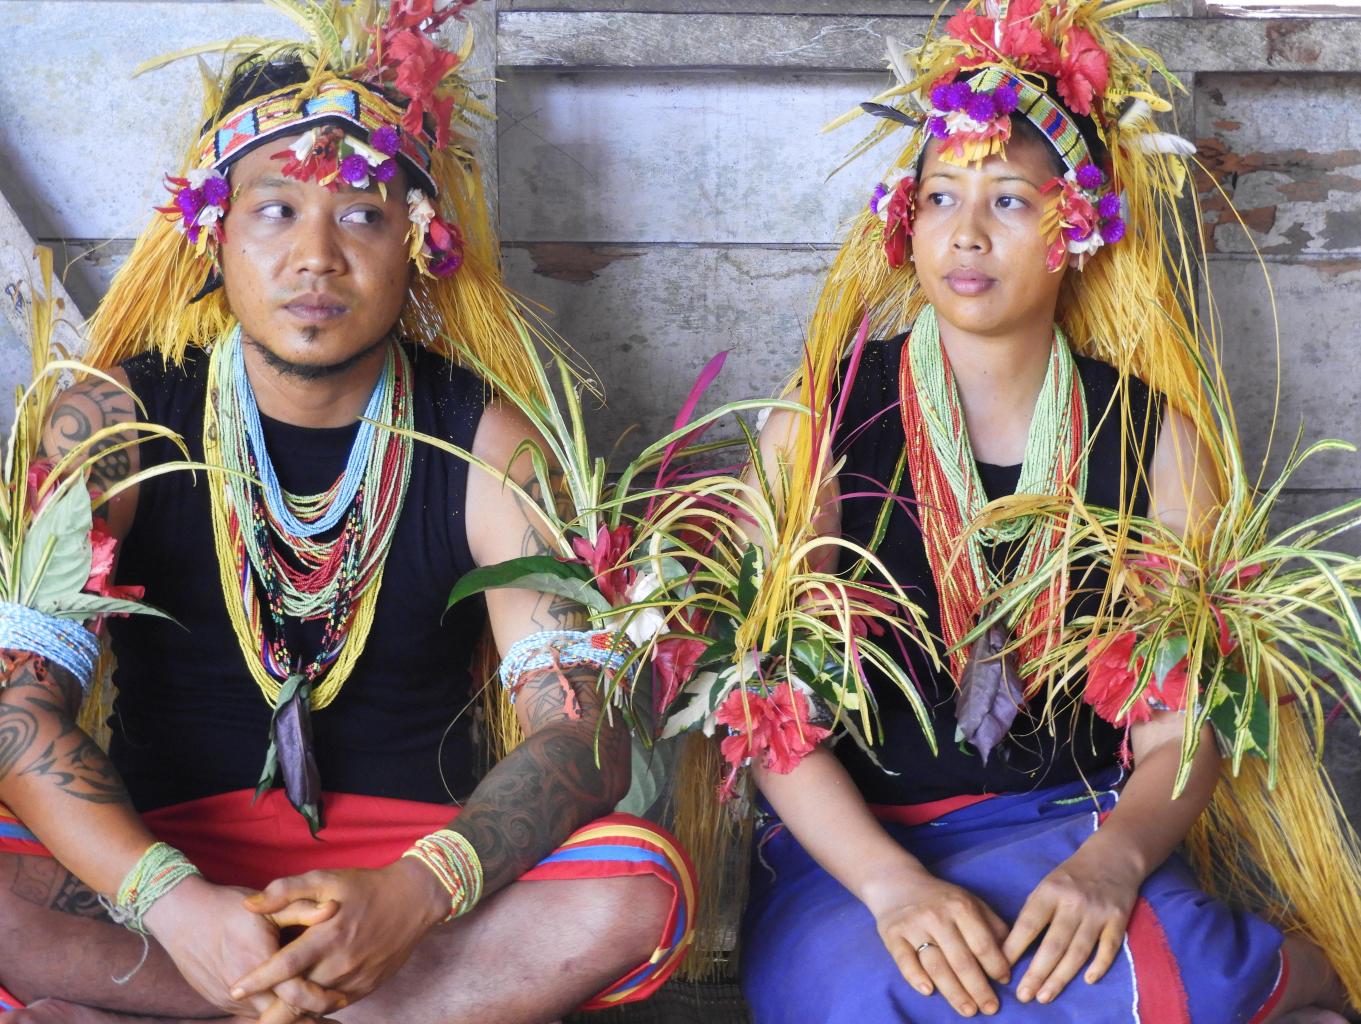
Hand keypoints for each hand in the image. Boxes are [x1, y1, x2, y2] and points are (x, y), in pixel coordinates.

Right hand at [143, 875, 337, 1018]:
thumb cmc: (228, 908)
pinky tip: (290, 1008)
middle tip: (335, 1010)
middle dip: (309, 1015)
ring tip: (318, 1013)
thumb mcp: (268, 907)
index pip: (295, 994)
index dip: (321, 999)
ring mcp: (228, 999)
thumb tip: (333, 908)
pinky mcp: (220, 1002)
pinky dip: (272, 1012)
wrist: (181, 917)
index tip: (342, 998)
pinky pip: (252, 1014)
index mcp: (257, 963)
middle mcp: (241, 989)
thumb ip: (301, 910)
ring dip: (290, 1016)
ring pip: (266, 1018)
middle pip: (282, 1016)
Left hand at [231, 859, 447, 1022]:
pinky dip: (314, 1010)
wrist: (413, 900)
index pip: (285, 965)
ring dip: (291, 1014)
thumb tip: (250, 904)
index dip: (258, 980)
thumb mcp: (327, 879)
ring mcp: (355, 979)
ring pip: (314, 1007)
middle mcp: (341, 962)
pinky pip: (333, 1006)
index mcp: (328, 935)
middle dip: (270, 1010)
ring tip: (269, 1017)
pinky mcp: (366, 987)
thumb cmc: (365, 887)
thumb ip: (286, 891)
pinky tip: (300, 1009)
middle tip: (247, 1012)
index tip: (235, 989)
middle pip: (297, 997)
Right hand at [865, 867, 1009, 1017]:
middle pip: (961, 960)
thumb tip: (1012, 957)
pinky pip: (905, 961)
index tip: (1004, 982)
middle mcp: (936, 915)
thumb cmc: (941, 898)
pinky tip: (928, 991)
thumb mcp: (970, 902)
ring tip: (968, 1010)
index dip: (996, 966)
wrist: (897, 882)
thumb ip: (992, 926)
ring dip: (954, 992)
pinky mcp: (892, 934)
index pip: (982, 943)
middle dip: (979, 988)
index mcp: (960, 906)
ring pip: (936, 965)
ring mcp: (913, 925)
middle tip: (990, 1008)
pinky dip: (916, 977)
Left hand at [1002, 845, 1142, 1004]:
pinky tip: (1088, 981)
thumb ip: (1034, 912)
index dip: (1014, 948)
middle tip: (1023, 996)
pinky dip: (1099, 965)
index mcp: (1049, 892)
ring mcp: (1097, 913)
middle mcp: (1073, 903)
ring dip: (1061, 977)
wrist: (1112, 858)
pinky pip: (1109, 948)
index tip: (1002, 969)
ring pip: (1078, 951)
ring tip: (1045, 996)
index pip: (1029, 924)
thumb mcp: (1046, 885)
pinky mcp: (1118, 920)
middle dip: (1036, 973)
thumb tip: (1013, 946)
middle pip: (1053, 944)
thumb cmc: (1071, 876)